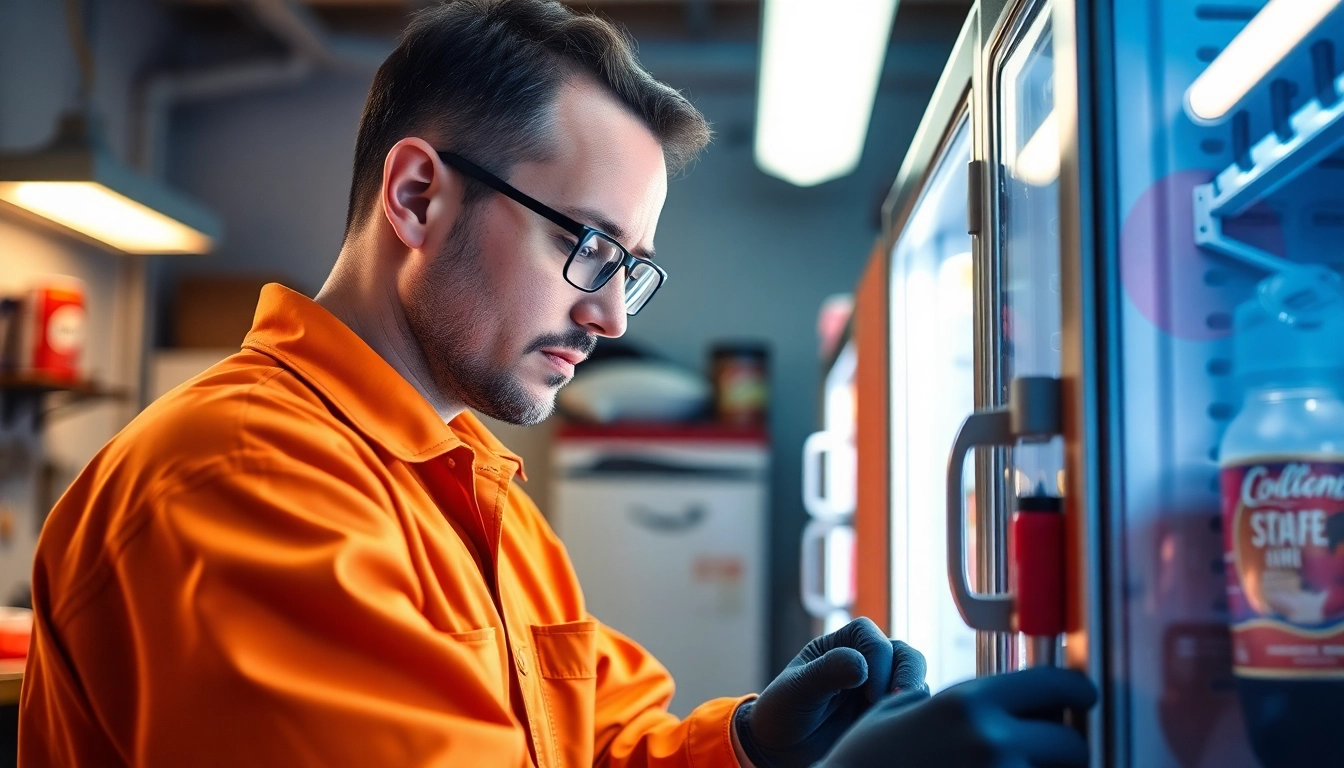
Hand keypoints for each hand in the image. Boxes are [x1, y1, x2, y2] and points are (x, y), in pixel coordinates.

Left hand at [734, 617, 926, 767]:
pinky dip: (912, 711)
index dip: (878, 657)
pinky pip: (912, 705)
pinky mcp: (887, 712)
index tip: (870, 691)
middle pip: (902, 653)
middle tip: (897, 701)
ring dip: (912, 692)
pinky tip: (897, 727)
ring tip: (898, 716)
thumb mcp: (796, 690)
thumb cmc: (783, 713)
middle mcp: (864, 661)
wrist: (782, 750)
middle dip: (907, 673)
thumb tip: (861, 664)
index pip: (870, 635)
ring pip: (913, 677)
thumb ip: (826, 673)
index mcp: (839, 646)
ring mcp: (879, 686)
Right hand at [818, 666, 1097, 767]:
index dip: (1077, 693)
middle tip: (1045, 752)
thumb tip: (1004, 698)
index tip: (1083, 701)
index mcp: (969, 704)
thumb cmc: (864, 763)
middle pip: (1072, 745)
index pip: (1056, 687)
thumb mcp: (899, 711)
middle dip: (1064, 750)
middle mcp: (991, 742)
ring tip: (1013, 767)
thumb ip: (956, 701)